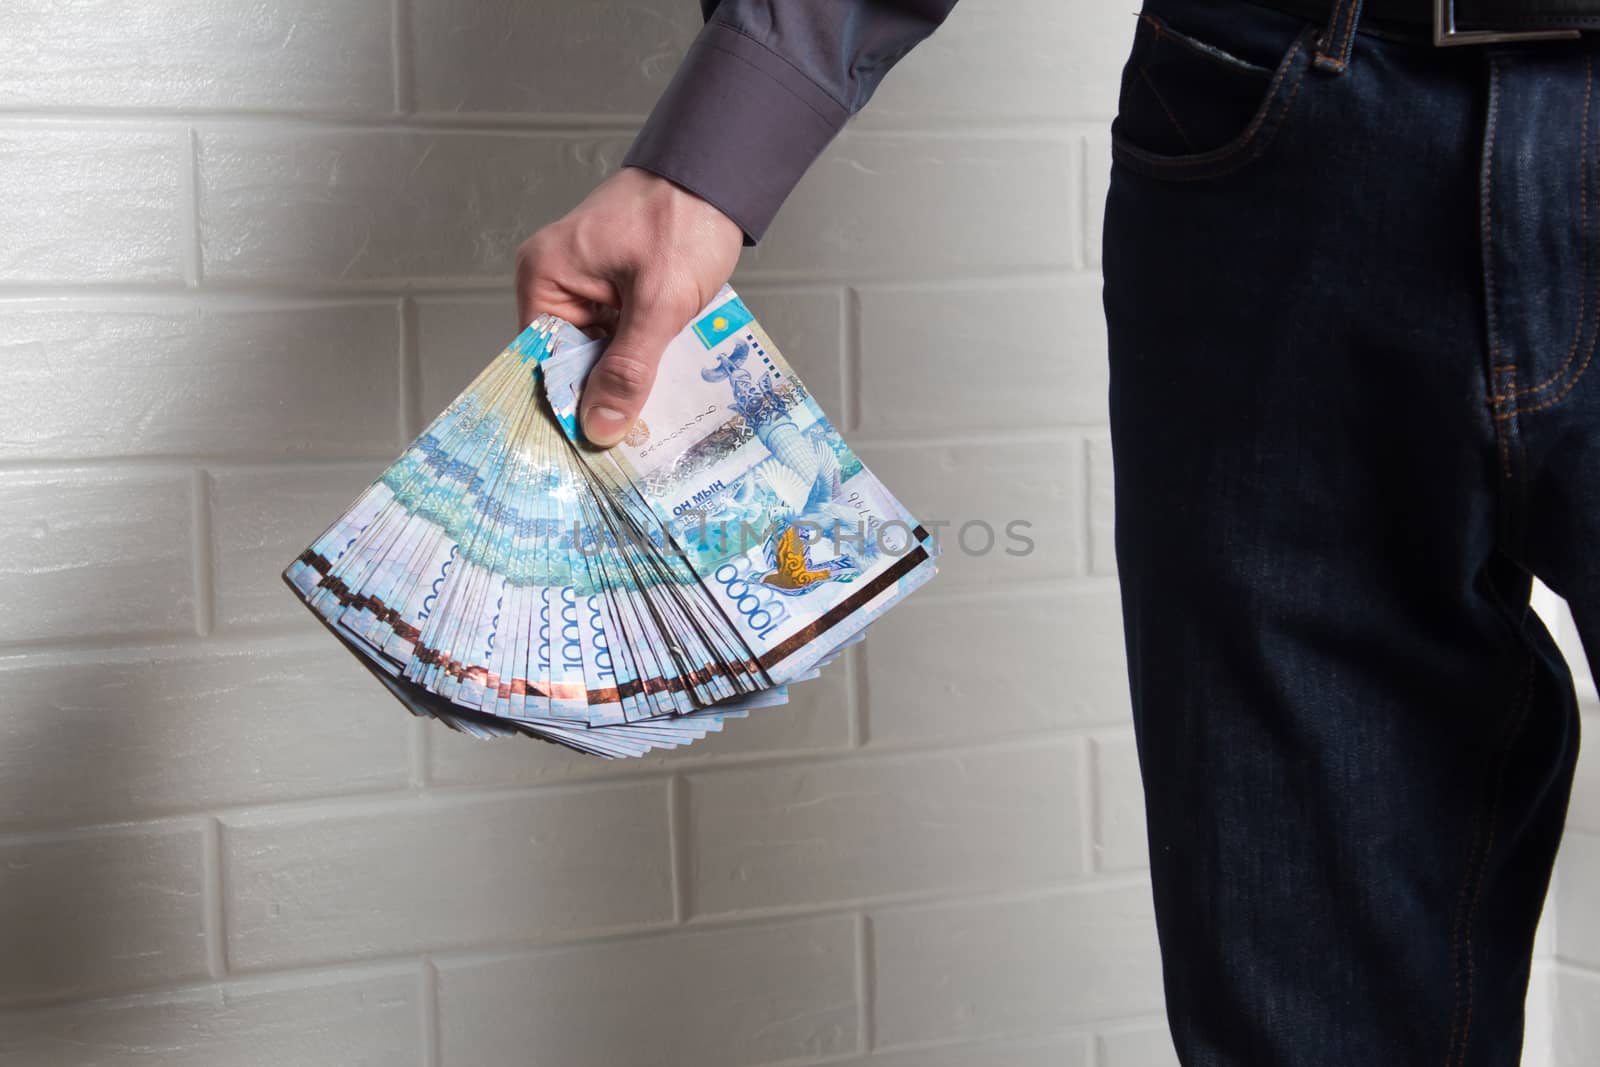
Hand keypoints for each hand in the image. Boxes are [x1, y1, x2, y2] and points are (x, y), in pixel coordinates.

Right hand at [515, 166, 743, 445]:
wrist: (720, 173)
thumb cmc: (683, 219)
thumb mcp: (658, 302)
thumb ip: (629, 368)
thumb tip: (599, 426)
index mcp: (545, 278)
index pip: (541, 361)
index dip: (567, 405)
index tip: (593, 449)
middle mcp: (556, 283)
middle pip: (571, 362)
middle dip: (603, 397)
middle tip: (632, 446)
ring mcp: (588, 287)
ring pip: (601, 355)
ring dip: (628, 381)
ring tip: (652, 423)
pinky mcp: (618, 291)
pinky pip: (622, 339)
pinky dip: (643, 359)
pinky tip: (665, 386)